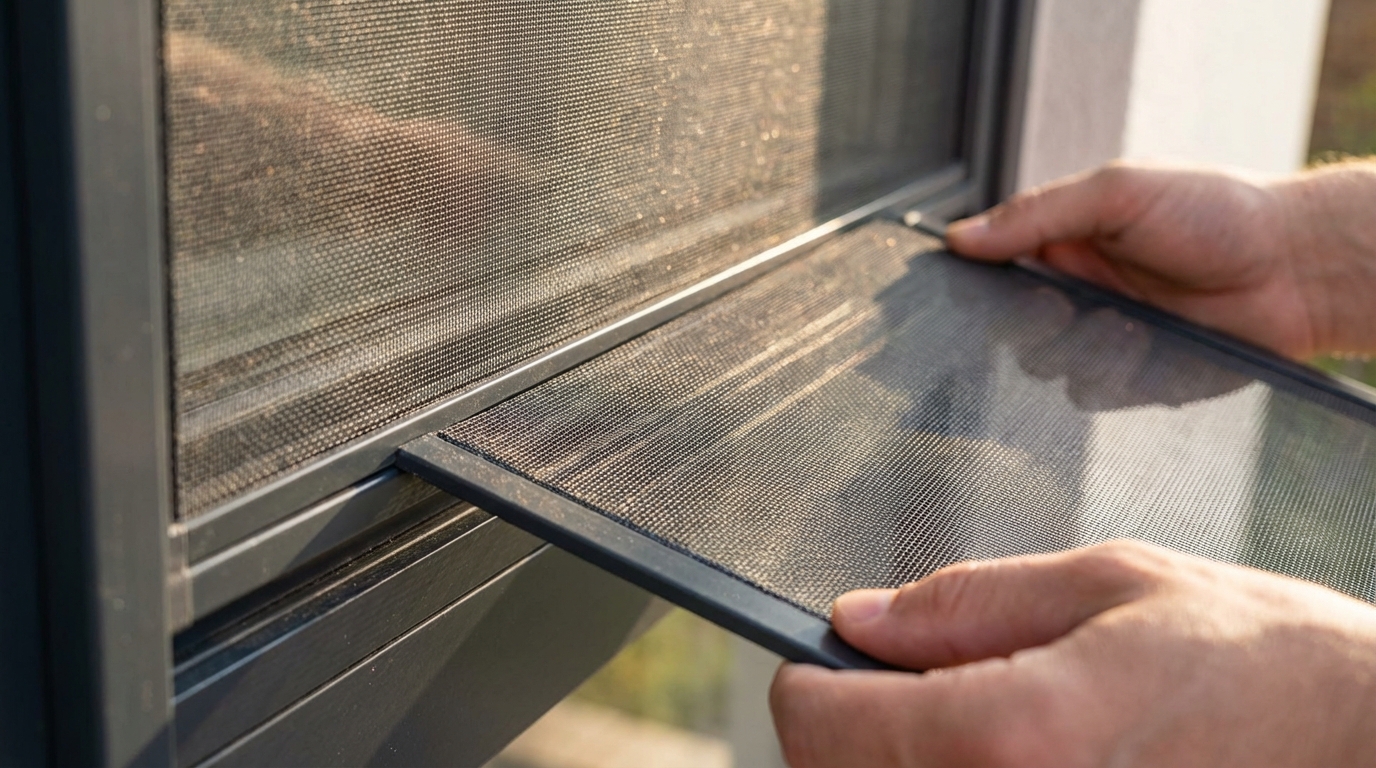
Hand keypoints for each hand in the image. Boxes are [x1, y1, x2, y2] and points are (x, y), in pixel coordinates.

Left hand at [770, 540, 1375, 766]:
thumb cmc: (1263, 665)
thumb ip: (965, 602)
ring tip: (983, 723)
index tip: (839, 658)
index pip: (815, 724)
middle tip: (917, 684)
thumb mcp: (1110, 586)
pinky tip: (1017, 760)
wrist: (1372, 746)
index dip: (815, 678)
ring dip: (900, 764)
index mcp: (1005, 735)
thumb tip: (861, 618)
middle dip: (856, 727)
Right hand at [946, 161, 1375, 358]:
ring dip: (1078, 349)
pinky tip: (1148, 348)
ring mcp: (1105, 336)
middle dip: (1030, 322)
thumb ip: (1034, 214)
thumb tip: (958, 236)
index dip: (979, 279)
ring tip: (1126, 323)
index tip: (977, 285)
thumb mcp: (1117, 192)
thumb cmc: (1218, 212)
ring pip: (1048, 366)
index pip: (994, 267)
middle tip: (1062, 306)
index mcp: (1067, 241)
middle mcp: (1080, 290)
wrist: (1297, 267)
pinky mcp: (1135, 378)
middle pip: (1010, 326)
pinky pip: (1093, 394)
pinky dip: (1112, 375)